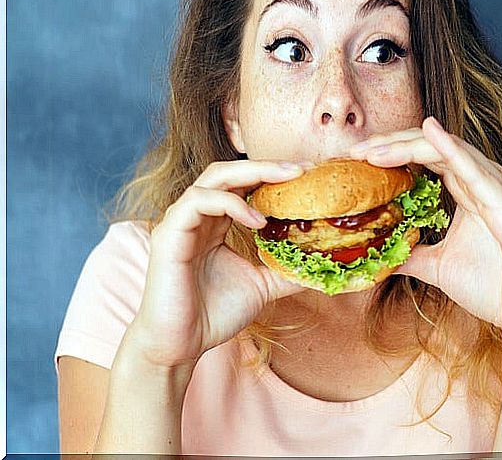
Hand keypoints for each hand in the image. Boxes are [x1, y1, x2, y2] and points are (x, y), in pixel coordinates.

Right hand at [126, 159, 312, 367]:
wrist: (180, 346)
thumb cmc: (213, 314)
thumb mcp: (262, 285)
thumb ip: (286, 269)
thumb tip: (322, 263)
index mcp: (215, 223)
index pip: (242, 184)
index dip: (272, 174)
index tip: (308, 174)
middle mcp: (196, 216)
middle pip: (229, 171)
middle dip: (266, 165)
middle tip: (302, 168)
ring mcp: (180, 222)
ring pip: (214, 177)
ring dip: (252, 174)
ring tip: (286, 181)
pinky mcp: (168, 235)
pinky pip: (199, 201)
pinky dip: (231, 204)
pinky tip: (258, 220)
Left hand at [349, 117, 501, 350]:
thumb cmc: (491, 288)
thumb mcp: (436, 267)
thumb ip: (410, 252)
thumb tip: (377, 252)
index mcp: (468, 191)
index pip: (425, 158)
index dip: (391, 152)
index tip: (354, 159)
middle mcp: (483, 184)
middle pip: (434, 148)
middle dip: (393, 144)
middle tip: (355, 150)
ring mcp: (498, 192)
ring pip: (451, 153)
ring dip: (411, 146)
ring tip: (377, 147)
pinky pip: (479, 174)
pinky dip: (454, 151)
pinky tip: (431, 133)